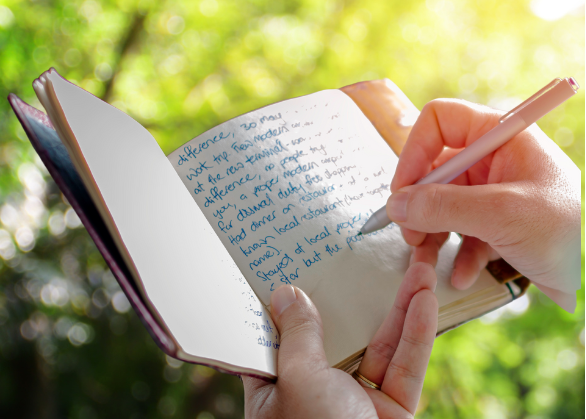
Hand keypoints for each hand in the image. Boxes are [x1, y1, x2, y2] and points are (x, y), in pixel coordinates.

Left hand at [243, 262, 437, 418]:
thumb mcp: (298, 382)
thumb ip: (297, 336)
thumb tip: (286, 293)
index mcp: (279, 387)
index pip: (281, 334)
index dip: (291, 298)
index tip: (297, 261)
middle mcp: (316, 390)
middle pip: (340, 331)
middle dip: (361, 294)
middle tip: (371, 254)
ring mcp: (356, 399)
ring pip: (381, 343)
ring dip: (402, 305)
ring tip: (419, 265)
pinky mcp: (392, 410)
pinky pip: (406, 366)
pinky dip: (418, 333)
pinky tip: (426, 299)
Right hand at [388, 99, 580, 294]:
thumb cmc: (565, 235)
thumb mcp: (502, 216)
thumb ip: (444, 207)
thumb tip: (396, 204)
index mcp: (502, 137)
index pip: (440, 121)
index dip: (415, 151)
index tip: (402, 191)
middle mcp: (494, 159)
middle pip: (435, 168)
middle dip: (418, 204)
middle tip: (409, 234)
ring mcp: (493, 191)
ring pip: (442, 203)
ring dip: (429, 234)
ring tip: (425, 262)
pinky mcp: (495, 221)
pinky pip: (460, 230)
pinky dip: (455, 252)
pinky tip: (461, 275)